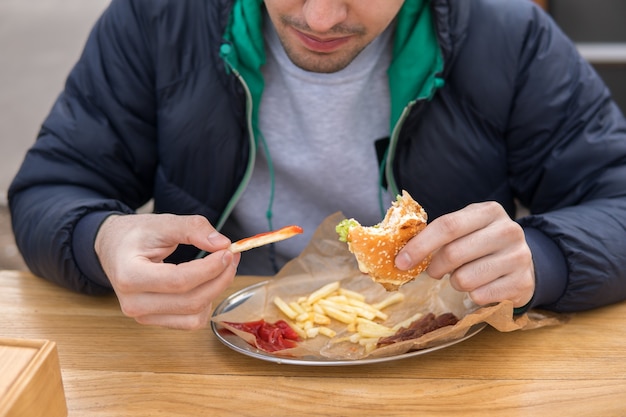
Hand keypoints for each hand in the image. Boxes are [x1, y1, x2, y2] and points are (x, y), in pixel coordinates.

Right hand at [95, 213, 239, 328]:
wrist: (114, 249)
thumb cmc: (136, 235)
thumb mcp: (162, 222)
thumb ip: (192, 228)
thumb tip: (222, 244)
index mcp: (130, 276)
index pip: (179, 281)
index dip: (210, 269)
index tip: (228, 252)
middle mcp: (133, 303)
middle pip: (191, 302)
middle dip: (219, 279)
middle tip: (231, 257)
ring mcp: (143, 316)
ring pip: (194, 317)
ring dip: (215, 292)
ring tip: (221, 268)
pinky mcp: (154, 321)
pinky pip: (191, 322)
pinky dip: (206, 303)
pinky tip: (206, 283)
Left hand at [395, 202, 534, 307]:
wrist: (522, 263)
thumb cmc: (482, 244)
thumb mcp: (466, 229)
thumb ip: (438, 234)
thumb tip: (402, 254)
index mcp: (489, 211)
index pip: (447, 226)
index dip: (420, 245)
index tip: (401, 262)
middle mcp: (508, 231)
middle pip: (453, 253)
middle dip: (434, 267)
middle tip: (432, 271)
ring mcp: (519, 257)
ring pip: (464, 279)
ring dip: (455, 282)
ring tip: (463, 276)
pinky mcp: (522, 283)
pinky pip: (479, 295)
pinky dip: (472, 295)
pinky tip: (480, 286)